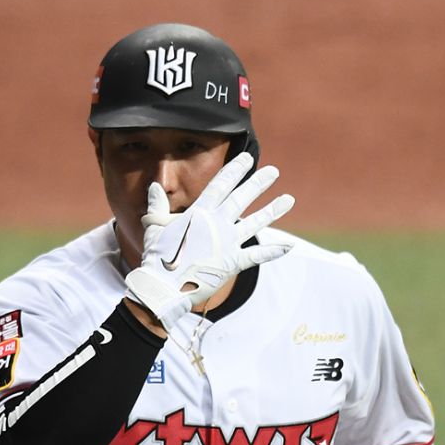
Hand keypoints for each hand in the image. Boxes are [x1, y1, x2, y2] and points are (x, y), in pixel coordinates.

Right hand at [125, 152, 294, 331]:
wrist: (164, 286)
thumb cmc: (156, 257)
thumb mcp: (155, 227)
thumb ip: (157, 206)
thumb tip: (156, 186)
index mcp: (198, 213)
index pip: (220, 185)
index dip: (234, 170)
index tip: (246, 158)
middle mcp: (217, 225)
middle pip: (241, 198)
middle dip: (258, 183)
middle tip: (274, 171)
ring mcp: (227, 244)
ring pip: (255, 223)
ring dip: (273, 210)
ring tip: (289, 199)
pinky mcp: (233, 263)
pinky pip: (257, 256)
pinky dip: (273, 251)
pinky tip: (289, 245)